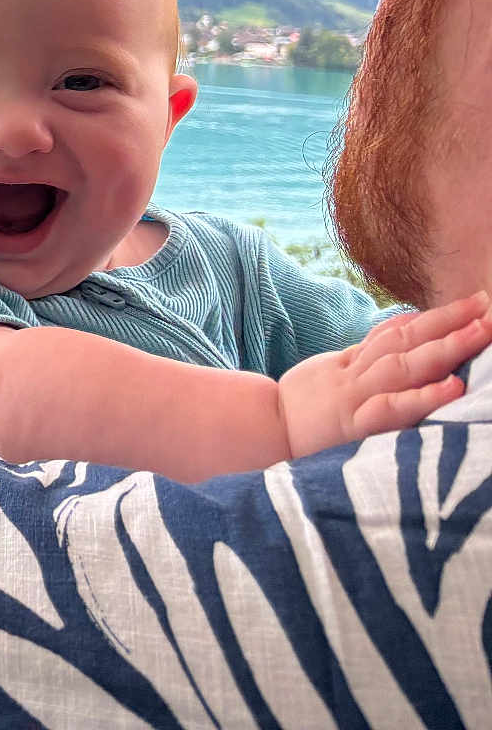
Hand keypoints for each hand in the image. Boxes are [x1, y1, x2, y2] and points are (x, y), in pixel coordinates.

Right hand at [278, 291, 491, 459]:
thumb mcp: (328, 374)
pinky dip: (424, 396)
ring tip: (481, 331)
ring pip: (406, 365)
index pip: (395, 332)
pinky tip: (454, 387)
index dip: (431, 317)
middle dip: (448, 322)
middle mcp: (359, 375)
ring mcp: (357, 396)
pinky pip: (393, 408)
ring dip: (446, 347)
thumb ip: (363, 358)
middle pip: (407, 341)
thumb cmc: (300, 408)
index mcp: (352, 363)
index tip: (467, 303)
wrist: (263, 429)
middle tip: (483, 304)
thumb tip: (400, 334)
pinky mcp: (356, 424)